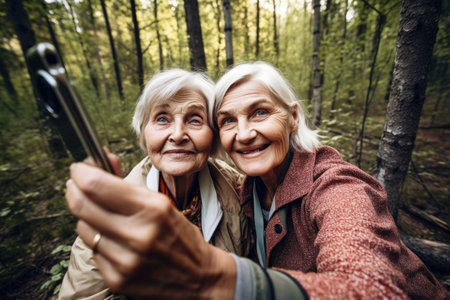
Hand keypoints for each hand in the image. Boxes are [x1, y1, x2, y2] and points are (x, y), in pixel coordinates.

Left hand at [65, 161, 235, 298]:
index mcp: (153, 209)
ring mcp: (125, 260)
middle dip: (74, 189)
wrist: (199, 276)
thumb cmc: (180, 235)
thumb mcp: (161, 204)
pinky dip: (98, 240)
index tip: (80, 168)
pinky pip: (92, 250)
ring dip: (87, 217)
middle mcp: (137, 234)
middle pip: (81, 205)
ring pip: (83, 227)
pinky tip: (113, 240)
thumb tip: (104, 159)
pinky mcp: (117, 279)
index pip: (96, 185)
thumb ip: (128, 184)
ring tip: (104, 216)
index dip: (81, 172)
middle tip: (76, 184)